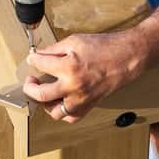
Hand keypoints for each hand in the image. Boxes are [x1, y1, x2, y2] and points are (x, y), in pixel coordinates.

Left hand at [21, 31, 146, 122]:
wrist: (127, 57)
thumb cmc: (104, 47)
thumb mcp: (75, 41)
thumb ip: (54, 50)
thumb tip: (39, 55)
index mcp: (69, 67)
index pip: (40, 65)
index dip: (33, 60)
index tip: (32, 58)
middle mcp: (74, 87)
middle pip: (40, 95)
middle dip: (30, 87)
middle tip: (31, 81)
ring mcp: (82, 100)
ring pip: (54, 112)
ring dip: (45, 103)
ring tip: (45, 92)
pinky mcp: (89, 106)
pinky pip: (70, 117)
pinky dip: (63, 112)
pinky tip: (61, 101)